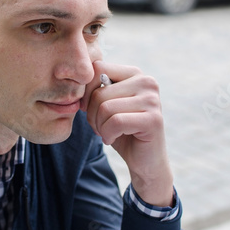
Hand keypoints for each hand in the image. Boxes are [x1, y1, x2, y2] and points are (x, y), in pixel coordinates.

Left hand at [81, 61, 173, 206]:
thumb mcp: (106, 105)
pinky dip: (108, 134)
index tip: (89, 109)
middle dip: (92, 115)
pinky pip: (115, 122)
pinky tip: (113, 139)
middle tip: (101, 127)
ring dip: (100, 127)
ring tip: (108, 133)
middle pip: (99, 92)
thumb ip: (96, 89)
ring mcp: (152, 99)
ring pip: (105, 108)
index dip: (86, 91)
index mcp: (134, 73)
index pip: (98, 67)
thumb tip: (75, 81)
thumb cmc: (121, 131)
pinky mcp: (153, 119)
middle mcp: (146, 81)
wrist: (143, 161)